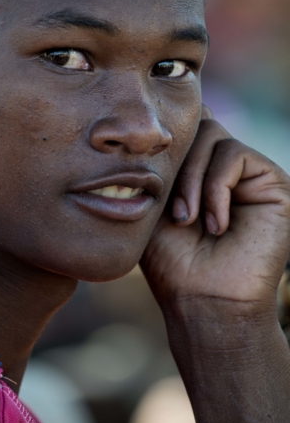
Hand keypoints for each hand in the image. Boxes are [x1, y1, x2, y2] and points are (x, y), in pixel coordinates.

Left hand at [141, 105, 289, 318]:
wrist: (202, 299)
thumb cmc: (171, 258)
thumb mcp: (153, 201)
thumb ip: (160, 161)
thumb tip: (160, 123)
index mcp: (198, 167)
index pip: (186, 124)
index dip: (167, 136)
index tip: (148, 169)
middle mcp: (225, 165)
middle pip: (196, 122)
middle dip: (176, 164)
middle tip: (174, 212)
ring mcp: (250, 172)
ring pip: (212, 134)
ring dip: (193, 180)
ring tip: (189, 219)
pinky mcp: (273, 182)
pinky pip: (235, 154)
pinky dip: (216, 187)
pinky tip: (215, 223)